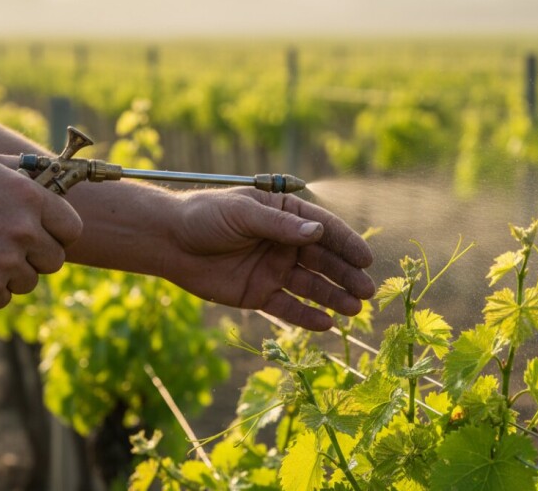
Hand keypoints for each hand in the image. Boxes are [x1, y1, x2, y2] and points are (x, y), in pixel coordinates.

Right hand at [0, 153, 82, 308]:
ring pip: (29, 281)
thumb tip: (50, 173)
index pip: (72, 228)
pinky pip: (4, 298)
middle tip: (8, 250)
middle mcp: (23, 229)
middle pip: (54, 260)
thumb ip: (22, 170)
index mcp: (29, 197)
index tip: (47, 237)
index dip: (59, 235)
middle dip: (35, 258)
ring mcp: (6, 260)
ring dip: (10, 275)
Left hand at [163, 187, 374, 330]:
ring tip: (354, 309)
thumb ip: (279, 226)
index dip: (347, 244)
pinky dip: (307, 316)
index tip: (366, 260)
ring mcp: (274, 270)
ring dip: (333, 297)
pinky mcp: (260, 294)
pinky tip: (327, 324)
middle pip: (324, 261)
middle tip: (367, 292)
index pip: (324, 230)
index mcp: (285, 216)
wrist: (170, 242)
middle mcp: (285, 244)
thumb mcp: (243, 214)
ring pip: (311, 286)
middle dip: (346, 276)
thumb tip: (317, 233)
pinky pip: (288, 307)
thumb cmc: (206, 217)